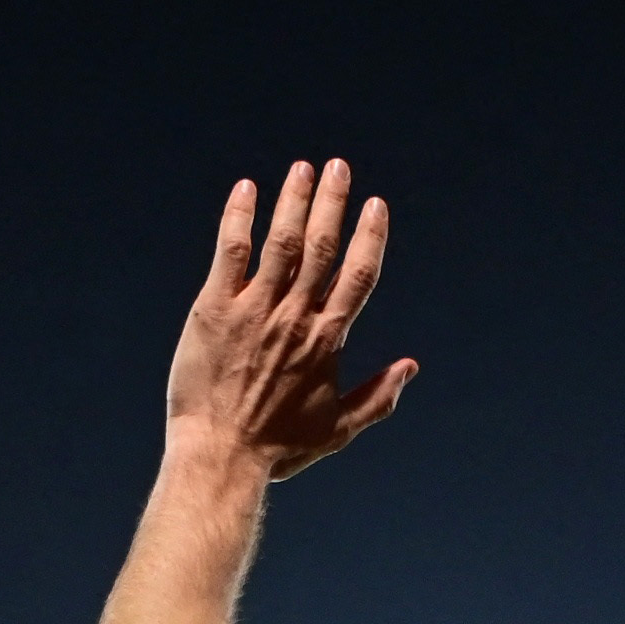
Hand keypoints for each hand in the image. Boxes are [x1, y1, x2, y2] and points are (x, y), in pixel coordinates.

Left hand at [166, 160, 415, 479]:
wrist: (221, 456)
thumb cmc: (277, 448)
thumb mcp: (337, 430)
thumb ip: (377, 397)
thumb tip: (410, 367)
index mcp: (327, 341)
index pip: (358, 276)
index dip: (368, 236)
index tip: (375, 205)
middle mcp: (295, 318)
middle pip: (322, 247)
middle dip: (332, 202)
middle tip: (338, 167)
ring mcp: (254, 310)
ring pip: (281, 241)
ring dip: (293, 200)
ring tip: (303, 168)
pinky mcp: (214, 309)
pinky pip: (231, 252)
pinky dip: (239, 217)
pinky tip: (246, 190)